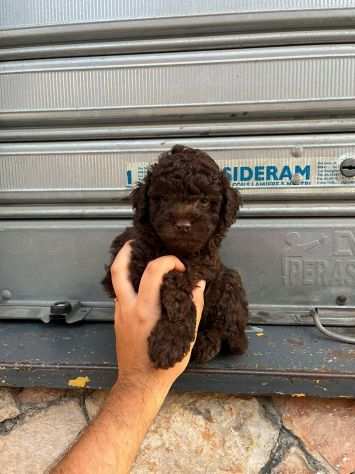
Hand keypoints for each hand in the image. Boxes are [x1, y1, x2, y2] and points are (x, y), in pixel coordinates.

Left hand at [110, 241, 205, 393]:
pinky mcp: (116, 320)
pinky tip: (140, 282)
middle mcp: (128, 308)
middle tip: (137, 241)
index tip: (180, 268)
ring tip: (137, 255)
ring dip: (124, 264)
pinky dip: (127, 281)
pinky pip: (119, 293)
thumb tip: (198, 284)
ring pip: (116, 281)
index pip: (153, 272)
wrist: (139, 384)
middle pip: (118, 270)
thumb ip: (194, 307)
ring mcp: (119, 313)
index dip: (167, 262)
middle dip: (126, 251)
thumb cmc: (165, 363)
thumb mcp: (186, 336)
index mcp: (146, 310)